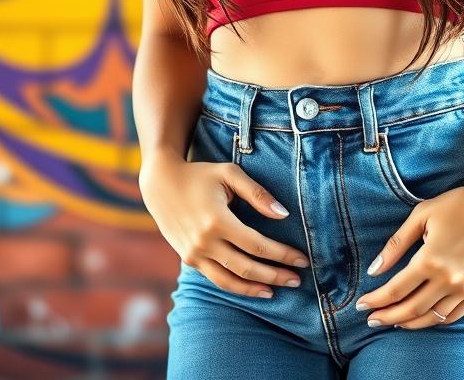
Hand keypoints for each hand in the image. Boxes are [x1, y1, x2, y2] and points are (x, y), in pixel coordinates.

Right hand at [139, 153, 309, 299]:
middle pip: (247, 267)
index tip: (302, 259)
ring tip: (278, 289)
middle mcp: (204, 242)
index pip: (258, 245)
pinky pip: (216, 279)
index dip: (283, 254)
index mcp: (217, 220)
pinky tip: (253, 286)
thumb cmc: (201, 174)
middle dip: (276, 275)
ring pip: (230, 281)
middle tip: (298, 279)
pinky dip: (236, 286)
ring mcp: (194, 254)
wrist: (161, 184)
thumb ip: (258, 194)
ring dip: (256, 288)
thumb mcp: (230, 174)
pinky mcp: (189, 259)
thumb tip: (283, 215)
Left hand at [355, 170, 463, 328]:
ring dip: (409, 322)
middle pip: (410, 308)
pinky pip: (453, 315)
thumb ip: (396, 244)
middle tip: (371, 320)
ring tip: (393, 321)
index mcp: (430, 260)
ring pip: (431, 317)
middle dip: (387, 317)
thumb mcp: (422, 215)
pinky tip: (423, 317)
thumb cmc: (459, 204)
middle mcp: (448, 279)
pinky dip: (435, 320)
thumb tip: (374, 270)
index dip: (376, 300)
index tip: (361, 305)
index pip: (395, 290)